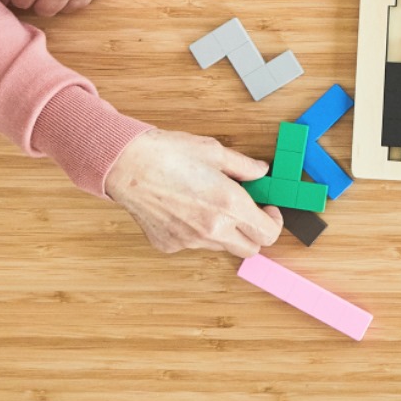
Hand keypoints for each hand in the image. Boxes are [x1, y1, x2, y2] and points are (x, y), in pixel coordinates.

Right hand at [105, 129, 282, 256]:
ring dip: (226, 231)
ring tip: (210, 204)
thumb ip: (244, 166)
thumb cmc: (168, 154)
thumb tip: (261, 172)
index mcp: (230, 205)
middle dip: (254, 232)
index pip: (268, 234)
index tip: (268, 209)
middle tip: (246, 211)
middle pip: (250, 249)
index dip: (273, 222)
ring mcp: (190, 241)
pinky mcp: (170, 245)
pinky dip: (197, 232)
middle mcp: (213, 230)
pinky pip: (194, 244)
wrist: (127, 165)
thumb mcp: (215, 151)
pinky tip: (186, 209)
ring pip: (222, 247)